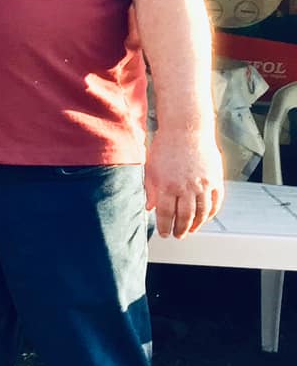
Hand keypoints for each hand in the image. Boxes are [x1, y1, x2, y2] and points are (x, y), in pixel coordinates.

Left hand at [145, 123, 223, 237]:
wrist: (186, 129)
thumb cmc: (165, 147)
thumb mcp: (151, 168)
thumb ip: (151, 190)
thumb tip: (149, 208)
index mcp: (167, 185)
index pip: (166, 214)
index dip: (165, 226)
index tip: (164, 234)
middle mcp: (186, 187)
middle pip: (185, 216)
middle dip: (180, 229)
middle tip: (177, 235)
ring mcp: (203, 184)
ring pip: (202, 212)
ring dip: (196, 225)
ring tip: (191, 230)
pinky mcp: (216, 180)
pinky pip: (216, 202)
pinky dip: (211, 213)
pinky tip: (204, 218)